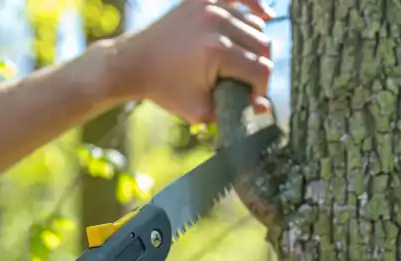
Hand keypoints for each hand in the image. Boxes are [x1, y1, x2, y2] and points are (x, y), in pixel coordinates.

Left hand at [118, 0, 274, 123]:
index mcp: (216, 52)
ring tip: (238, 62)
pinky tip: (265, 15)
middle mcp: (217, 23)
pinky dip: (254, 4)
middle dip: (258, 69)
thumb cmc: (165, 89)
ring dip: (253, 46)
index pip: (262, 70)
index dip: (260, 89)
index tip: (249, 98)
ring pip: (255, 25)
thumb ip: (233, 110)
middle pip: (263, 45)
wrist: (134, 62)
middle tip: (243, 82)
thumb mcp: (198, 110)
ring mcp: (210, 6)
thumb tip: (264, 107)